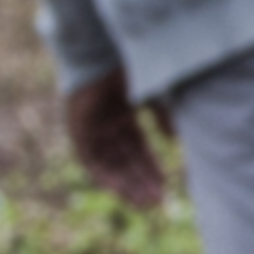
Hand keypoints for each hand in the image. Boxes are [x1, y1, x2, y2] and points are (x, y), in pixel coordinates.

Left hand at [60, 70, 170, 210]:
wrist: (107, 51)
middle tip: (157, 203)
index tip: (165, 186)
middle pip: (124, 159)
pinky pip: (90, 159)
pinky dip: (105, 175)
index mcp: (124, 111)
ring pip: (109, 163)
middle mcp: (107, 121)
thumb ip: (165, 117)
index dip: (151, 167)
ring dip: (126, 183)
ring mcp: (92, 126)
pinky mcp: (79, 129)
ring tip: (144, 202)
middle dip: (141, 181)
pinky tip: (121, 190)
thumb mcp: (157, 95)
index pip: (137, 147)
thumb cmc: (134, 67)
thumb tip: (174, 141)